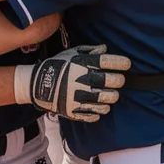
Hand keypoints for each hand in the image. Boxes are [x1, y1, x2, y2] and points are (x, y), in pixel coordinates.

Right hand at [15, 45, 129, 122]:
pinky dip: (99, 111)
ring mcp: (79, 97)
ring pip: (107, 100)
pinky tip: (97, 106)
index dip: (121, 63)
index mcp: (83, 64)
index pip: (108, 62)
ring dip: (111, 97)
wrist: (37, 84)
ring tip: (109, 95)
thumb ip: (89, 50)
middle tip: (117, 81)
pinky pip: (95, 114)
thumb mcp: (71, 54)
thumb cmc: (58, 66)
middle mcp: (83, 80)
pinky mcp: (75, 110)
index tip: (126, 64)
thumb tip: (105, 48)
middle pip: (113, 82)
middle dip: (118, 81)